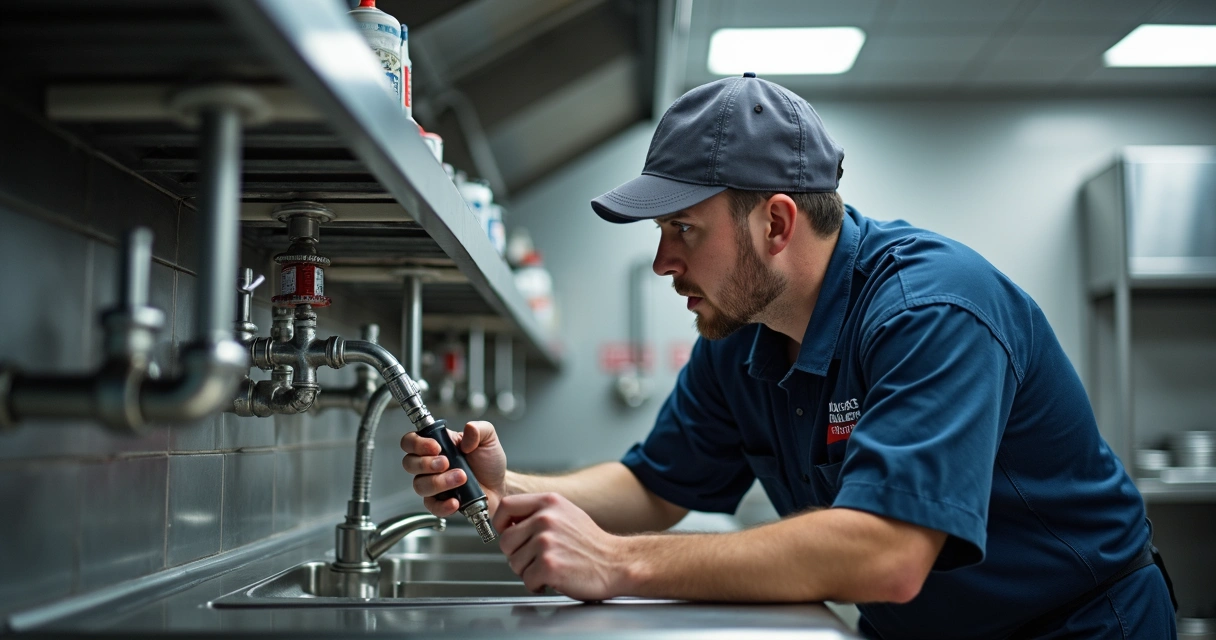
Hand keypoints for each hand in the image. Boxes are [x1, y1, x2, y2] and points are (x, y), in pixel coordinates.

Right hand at [401, 420, 506, 517]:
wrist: (499, 486)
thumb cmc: (489, 462)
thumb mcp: (489, 439)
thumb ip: (479, 429)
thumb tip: (468, 429)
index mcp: (438, 444)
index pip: (411, 441)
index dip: (417, 444)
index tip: (436, 447)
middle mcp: (431, 464)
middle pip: (409, 463)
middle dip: (426, 463)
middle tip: (447, 463)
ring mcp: (434, 484)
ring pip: (419, 485)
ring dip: (439, 482)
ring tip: (461, 478)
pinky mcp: (440, 502)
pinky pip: (431, 506)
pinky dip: (442, 505)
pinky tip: (455, 501)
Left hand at [493, 493, 627, 600]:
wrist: (617, 563)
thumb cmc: (592, 543)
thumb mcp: (566, 513)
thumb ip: (538, 513)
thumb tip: (509, 522)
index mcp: (549, 502)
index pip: (505, 507)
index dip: (501, 524)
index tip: (508, 533)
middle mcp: (545, 519)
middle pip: (506, 540)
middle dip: (516, 554)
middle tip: (535, 559)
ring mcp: (546, 542)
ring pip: (514, 563)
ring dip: (528, 571)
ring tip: (549, 567)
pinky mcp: (548, 566)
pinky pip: (526, 580)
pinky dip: (537, 585)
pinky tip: (553, 579)